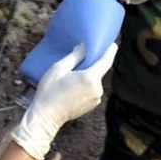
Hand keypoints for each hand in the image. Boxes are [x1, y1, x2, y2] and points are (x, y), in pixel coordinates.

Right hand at [11, 42, 117, 159]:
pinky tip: (71, 87)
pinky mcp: (93, 105)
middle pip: (98, 71)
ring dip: (86, 76)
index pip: (105, 61)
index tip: (113, 43)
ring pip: (94, 81)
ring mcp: (96, 98)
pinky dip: (85, 86)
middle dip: (91, 65)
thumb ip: (73, 57)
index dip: (110, 51)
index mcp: (89, 78)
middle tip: (78, 60)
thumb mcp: (57, 69)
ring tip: (70, 77)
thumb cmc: (49, 91)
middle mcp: (97, 88)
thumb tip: (83, 47)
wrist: (46, 116)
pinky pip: (91, 90)